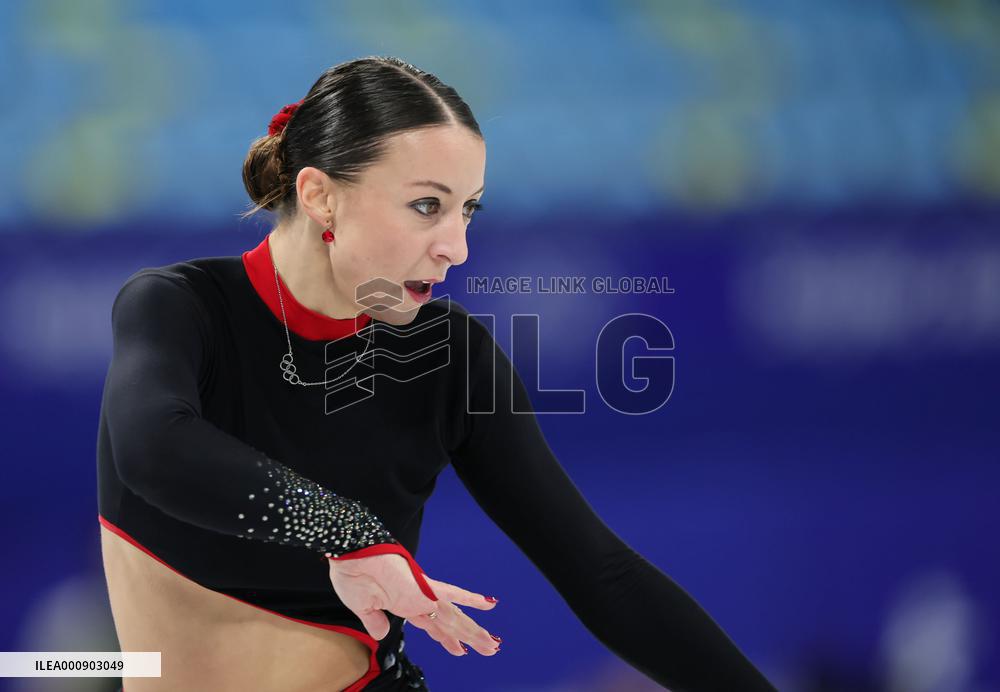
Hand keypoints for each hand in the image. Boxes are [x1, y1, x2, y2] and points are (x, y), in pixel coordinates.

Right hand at [327, 555, 499, 655]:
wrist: (351, 555)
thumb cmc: (352, 576)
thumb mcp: (362, 608)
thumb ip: (375, 622)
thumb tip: (382, 635)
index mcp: (404, 605)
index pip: (432, 627)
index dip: (446, 639)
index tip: (460, 650)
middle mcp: (418, 601)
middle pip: (449, 624)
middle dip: (468, 638)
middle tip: (490, 649)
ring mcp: (423, 594)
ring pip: (454, 616)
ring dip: (473, 630)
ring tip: (493, 644)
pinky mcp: (423, 586)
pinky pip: (452, 593)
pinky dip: (470, 598)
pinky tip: (488, 603)